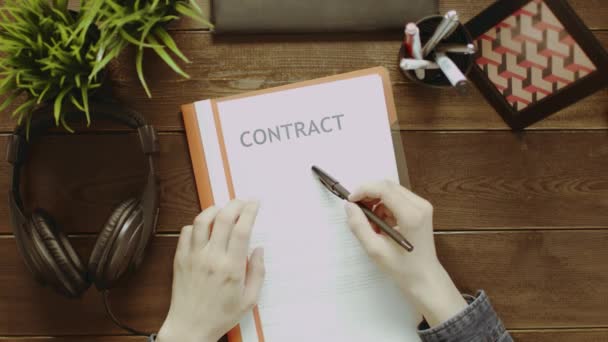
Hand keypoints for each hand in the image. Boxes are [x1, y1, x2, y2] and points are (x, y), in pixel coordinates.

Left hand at [157, 200, 264, 341]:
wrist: (189, 328)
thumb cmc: (220, 316)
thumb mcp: (249, 300)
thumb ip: (258, 273)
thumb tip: (258, 250)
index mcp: (231, 268)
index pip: (242, 229)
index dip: (250, 211)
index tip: (255, 203)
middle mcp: (211, 258)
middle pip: (223, 218)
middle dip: (235, 204)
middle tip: (242, 202)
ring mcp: (193, 257)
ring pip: (202, 219)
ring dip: (215, 209)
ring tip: (223, 210)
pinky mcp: (180, 259)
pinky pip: (186, 231)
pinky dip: (196, 224)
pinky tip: (205, 227)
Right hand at [345, 180, 466, 326]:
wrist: (424, 279)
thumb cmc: (403, 268)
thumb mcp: (375, 249)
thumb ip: (359, 225)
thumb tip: (349, 206)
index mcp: (411, 215)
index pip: (384, 189)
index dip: (364, 190)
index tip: (350, 200)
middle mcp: (420, 206)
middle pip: (388, 186)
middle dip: (369, 195)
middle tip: (357, 211)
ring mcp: (422, 207)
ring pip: (391, 192)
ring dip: (376, 203)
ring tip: (371, 225)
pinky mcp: (420, 210)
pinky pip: (397, 199)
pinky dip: (384, 208)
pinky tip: (381, 225)